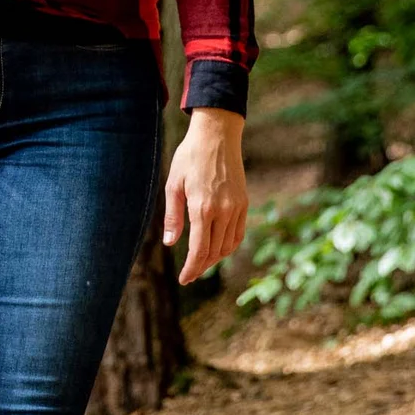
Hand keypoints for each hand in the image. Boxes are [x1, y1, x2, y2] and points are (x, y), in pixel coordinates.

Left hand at [163, 108, 247, 283]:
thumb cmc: (190, 157)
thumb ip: (172, 216)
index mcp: (202, 208)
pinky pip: (238, 233)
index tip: (184, 279)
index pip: (199, 251)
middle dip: (201, 267)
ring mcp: (236, 207)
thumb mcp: (173, 184)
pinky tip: (218, 249)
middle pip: (214, 252)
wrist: (217, 135)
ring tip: (201, 263)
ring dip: (215, 259)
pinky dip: (229, 246)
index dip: (192, 269)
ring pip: (228, 246)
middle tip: (190, 275)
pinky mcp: (243, 203)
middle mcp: (222, 211)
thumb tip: (170, 243)